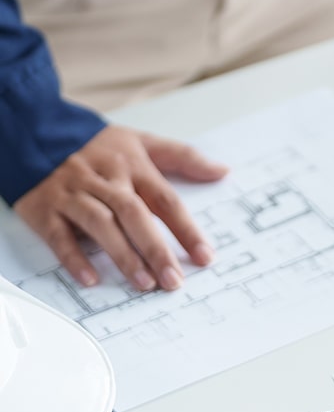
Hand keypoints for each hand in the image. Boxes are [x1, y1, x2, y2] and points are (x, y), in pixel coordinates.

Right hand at [14, 126, 228, 290]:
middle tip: (174, 281)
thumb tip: (222, 171)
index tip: (205, 256)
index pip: (166, 201)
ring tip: (144, 283)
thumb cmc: (94, 145)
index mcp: (132, 167)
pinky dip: (74, 257)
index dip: (187, 230)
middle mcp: (105, 181)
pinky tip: (90, 278)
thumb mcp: (141, 142)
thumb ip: (183, 157)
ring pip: (101, 226)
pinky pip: (59, 235)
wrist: (32, 128)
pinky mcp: (45, 208)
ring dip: (123, 256)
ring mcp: (74, 194)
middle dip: (157, 250)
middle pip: (135, 216)